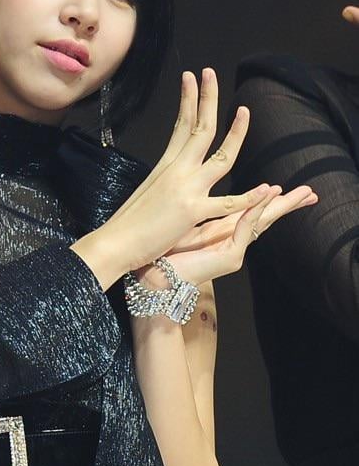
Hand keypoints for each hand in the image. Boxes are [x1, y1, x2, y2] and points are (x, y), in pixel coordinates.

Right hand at [105, 68, 276, 273]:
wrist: (115, 241)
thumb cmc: (129, 222)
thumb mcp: (149, 190)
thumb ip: (166, 178)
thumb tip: (173, 172)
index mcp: (167, 165)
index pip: (182, 125)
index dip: (189, 99)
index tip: (192, 77)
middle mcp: (178, 170)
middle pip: (200, 128)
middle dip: (207, 98)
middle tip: (211, 72)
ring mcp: (186, 188)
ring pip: (221, 157)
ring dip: (236, 133)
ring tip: (244, 111)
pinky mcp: (192, 211)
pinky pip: (227, 203)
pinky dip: (249, 198)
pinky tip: (267, 190)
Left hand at [135, 183, 317, 288]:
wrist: (154, 279)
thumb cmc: (164, 252)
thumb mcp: (185, 226)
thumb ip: (197, 212)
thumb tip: (195, 188)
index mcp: (222, 232)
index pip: (252, 213)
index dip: (270, 200)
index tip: (284, 187)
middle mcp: (232, 241)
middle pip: (266, 218)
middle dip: (288, 205)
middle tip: (310, 192)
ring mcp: (233, 251)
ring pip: (262, 223)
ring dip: (279, 205)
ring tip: (300, 194)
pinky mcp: (228, 257)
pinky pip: (244, 229)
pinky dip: (254, 212)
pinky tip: (265, 197)